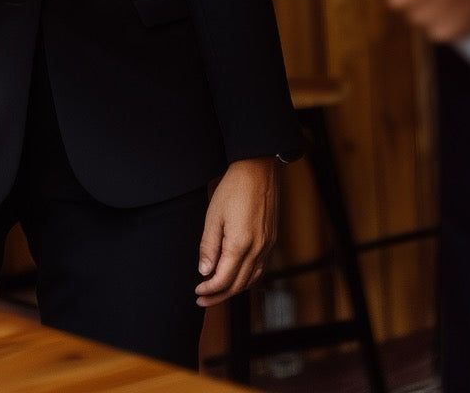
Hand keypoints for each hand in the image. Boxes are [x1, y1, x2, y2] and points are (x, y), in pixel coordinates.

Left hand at [195, 157, 276, 306]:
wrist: (258, 169)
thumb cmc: (233, 188)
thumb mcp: (213, 216)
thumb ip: (209, 246)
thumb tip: (204, 271)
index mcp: (240, 244)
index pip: (224, 280)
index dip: (209, 289)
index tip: (197, 291)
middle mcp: (258, 249)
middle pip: (239, 284)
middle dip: (219, 295)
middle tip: (203, 299)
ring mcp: (268, 245)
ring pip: (252, 279)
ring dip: (234, 289)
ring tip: (218, 292)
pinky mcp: (272, 239)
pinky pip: (260, 267)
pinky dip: (247, 278)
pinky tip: (237, 276)